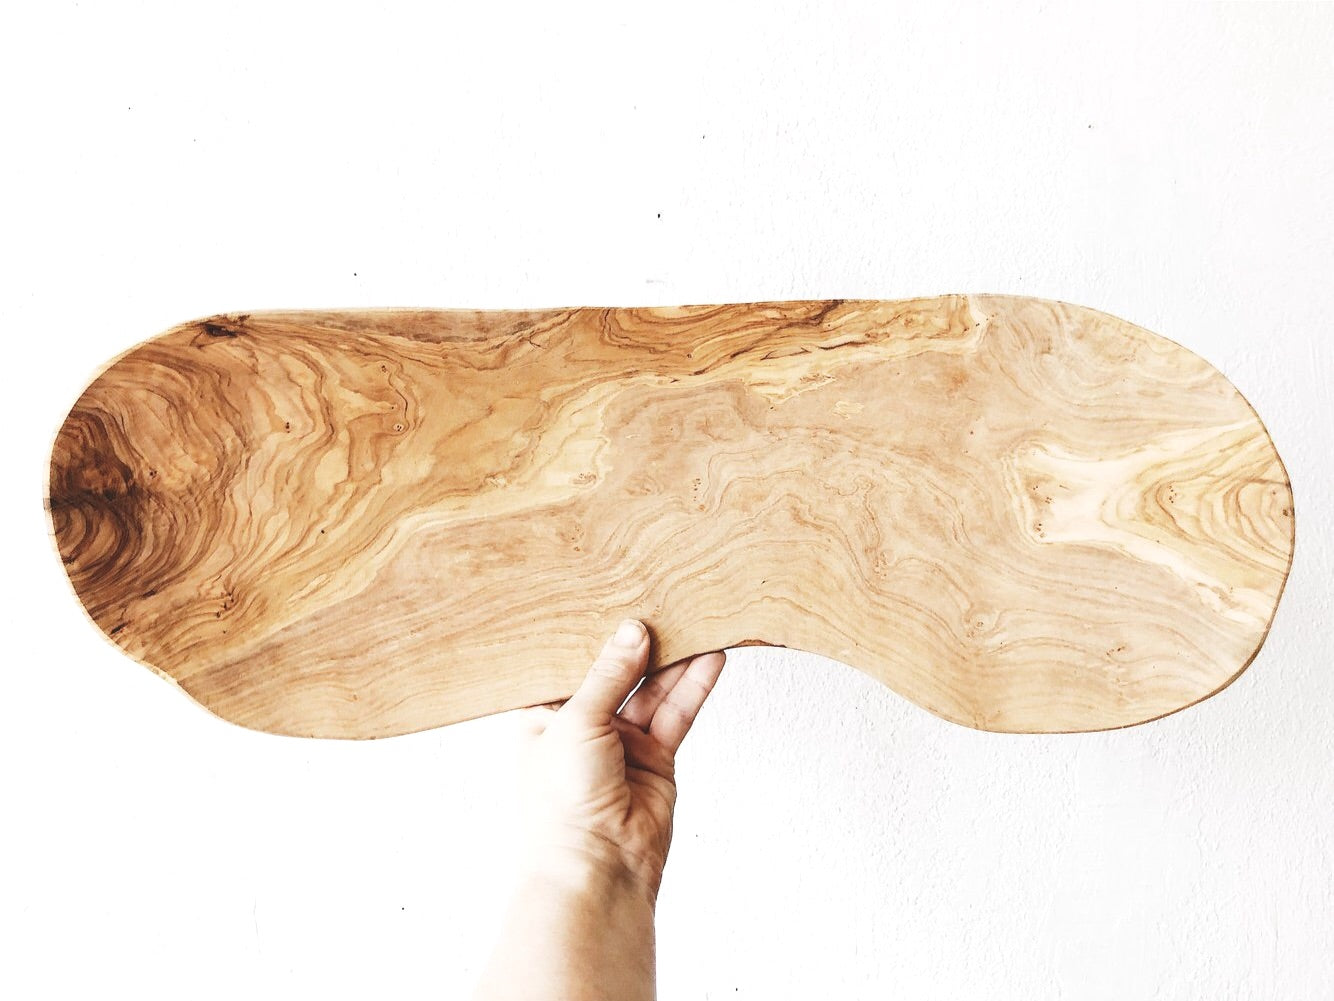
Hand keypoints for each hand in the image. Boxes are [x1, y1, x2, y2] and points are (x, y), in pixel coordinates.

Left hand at [515, 619, 725, 903]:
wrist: (598, 868)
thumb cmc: (562, 804)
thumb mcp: (577, 722)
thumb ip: (609, 674)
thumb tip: (633, 630)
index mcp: (544, 715)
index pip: (570, 662)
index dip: (591, 633)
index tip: (613, 593)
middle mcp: (583, 726)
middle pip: (618, 672)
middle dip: (641, 641)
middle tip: (664, 600)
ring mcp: (622, 742)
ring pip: (653, 690)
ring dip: (676, 659)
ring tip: (698, 620)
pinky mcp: (657, 757)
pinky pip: (676, 713)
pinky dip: (694, 686)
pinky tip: (710, 658)